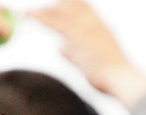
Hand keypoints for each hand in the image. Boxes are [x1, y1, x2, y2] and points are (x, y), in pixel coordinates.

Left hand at [31, 0, 145, 107]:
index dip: (69, 3)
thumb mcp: (88, 61)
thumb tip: (59, 48)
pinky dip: (40, 18)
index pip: (83, 7)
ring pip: (60, 12)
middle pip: (72, 4)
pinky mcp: (76, 37)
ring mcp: (84, 28)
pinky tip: (27, 15)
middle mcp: (91, 22)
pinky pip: (54, 23)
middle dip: (56, 5)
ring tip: (25, 12)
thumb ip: (72, 53)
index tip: (56, 3)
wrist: (120, 77)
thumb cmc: (109, 75)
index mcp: (98, 27)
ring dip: (42, 11)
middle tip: (35, 9)